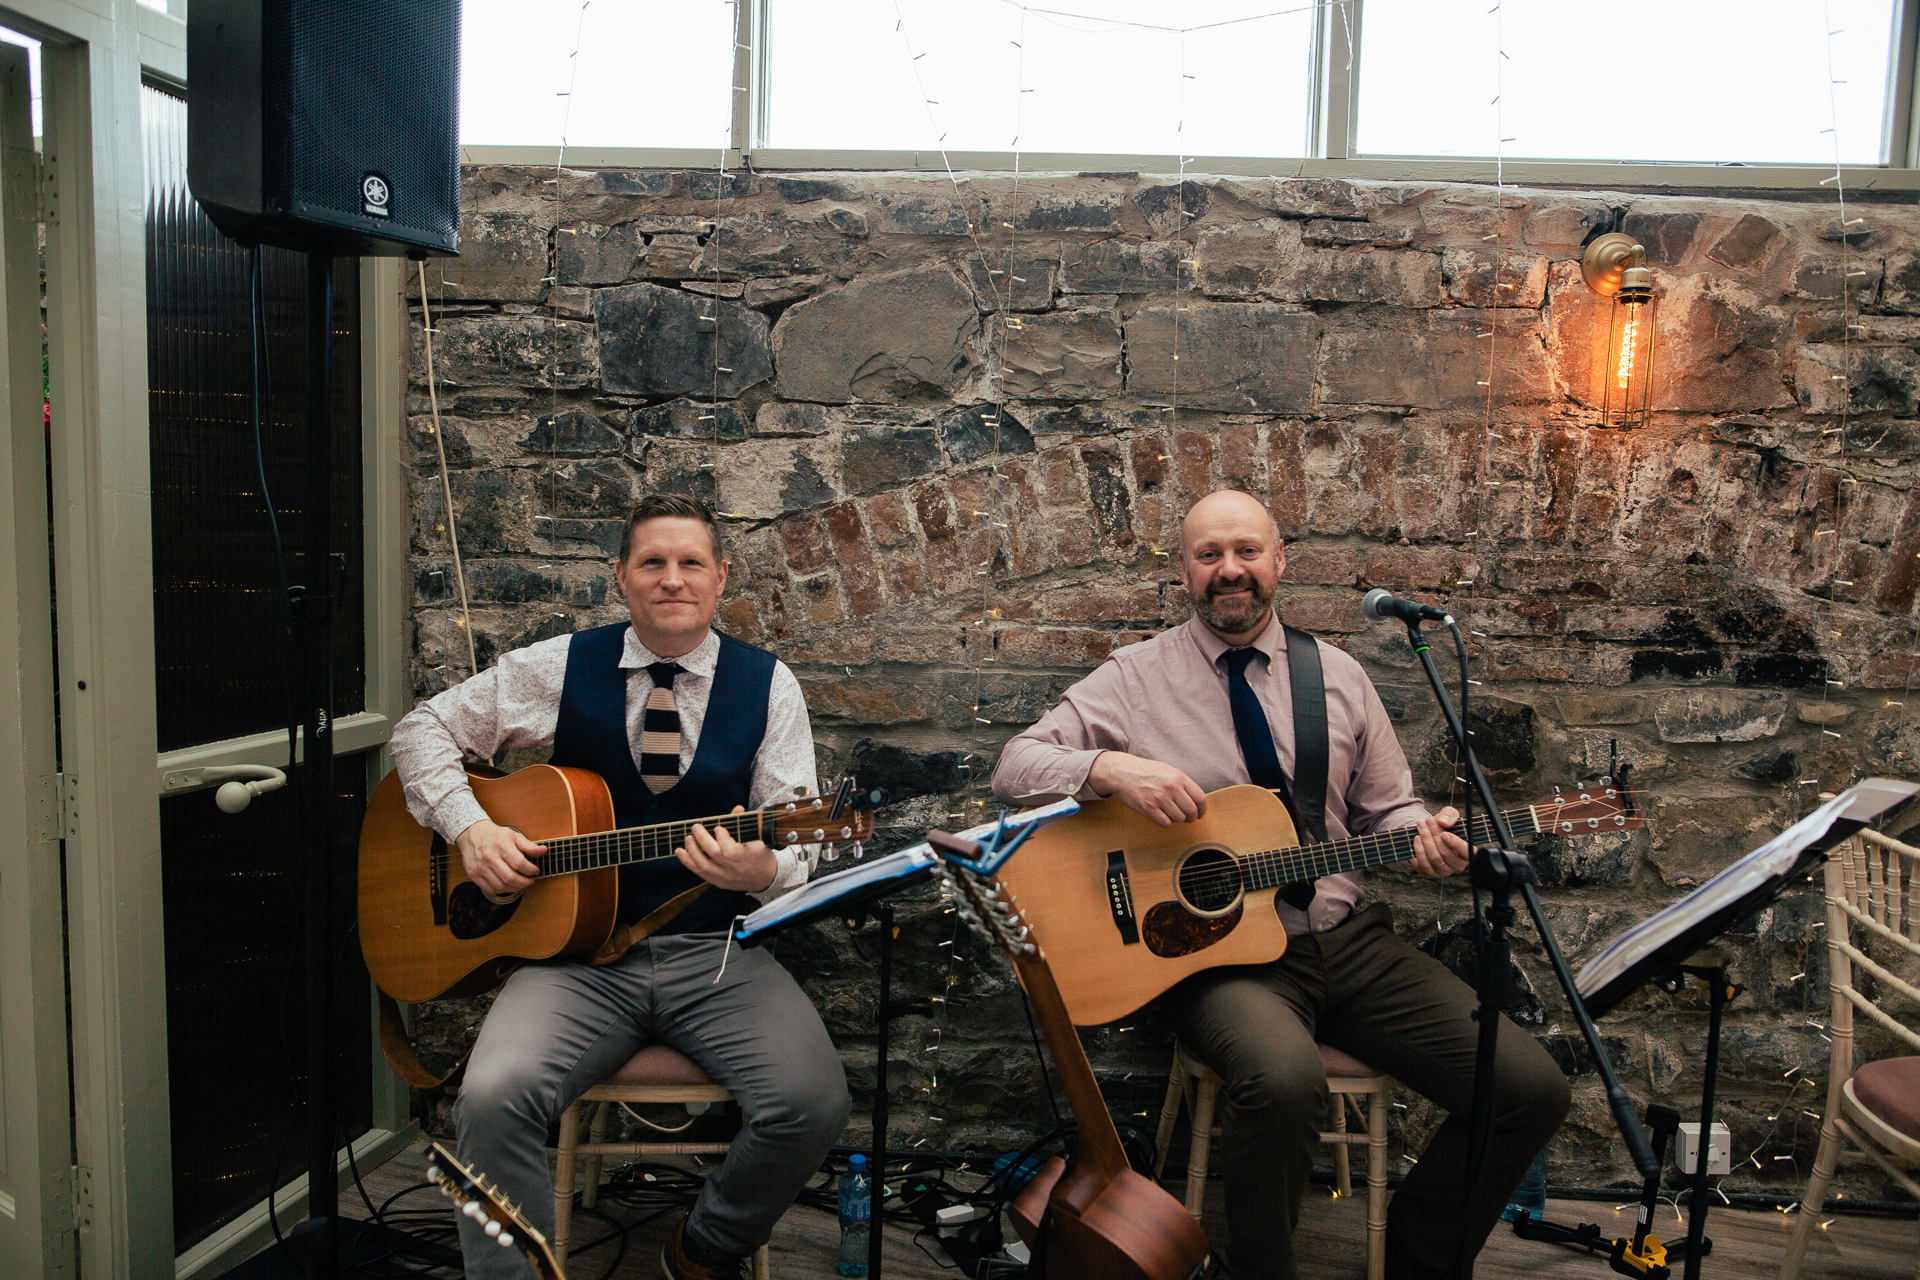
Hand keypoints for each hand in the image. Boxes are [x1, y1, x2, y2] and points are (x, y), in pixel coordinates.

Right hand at [456, 818, 545, 895]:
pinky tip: (509, 885)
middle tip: (531, 881)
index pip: (519, 863)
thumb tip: (543, 851)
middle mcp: (489, 857)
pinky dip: (502, 890)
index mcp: (501, 845)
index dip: (530, 870)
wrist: (472, 835)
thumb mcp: (514, 836)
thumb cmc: (496, 836)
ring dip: (515, 888)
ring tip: (521, 883)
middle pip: (510, 877)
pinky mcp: (474, 875)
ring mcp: (480, 867)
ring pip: (500, 886)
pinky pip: (490, 889)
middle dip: (524, 882)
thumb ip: (529, 846)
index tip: (535, 871)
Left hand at [678, 805, 778, 892]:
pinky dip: (688, 862)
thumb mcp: (757, 838)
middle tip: (695, 827)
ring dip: (693, 851)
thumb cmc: (760, 854)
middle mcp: (735, 869)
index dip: (723, 839)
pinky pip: (700, 873)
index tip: (718, 828)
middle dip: (703, 840)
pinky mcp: (718, 882)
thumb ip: (744, 824)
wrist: (765, 878)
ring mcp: (726, 877)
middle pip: (715, 855)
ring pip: (705, 866)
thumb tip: (737, 808)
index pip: (731, 850)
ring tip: (688, 838)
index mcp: (748, 857)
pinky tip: (680, 852)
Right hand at [1087, 751, 1207, 826]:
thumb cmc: (1146, 771)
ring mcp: (1159, 798)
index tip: (1200, 813)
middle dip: (1192, 818)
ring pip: (1179, 818)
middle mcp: (1170, 787)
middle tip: (1188, 818)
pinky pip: (1165, 823)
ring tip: (1171, 813)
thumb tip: (1196, 800)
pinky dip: (1165, 822)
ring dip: (1177, 819)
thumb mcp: (1168, 770)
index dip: (1203, 809)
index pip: (1200, 798)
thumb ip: (1182, 783)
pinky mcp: (1148, 808)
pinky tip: (1161, 815)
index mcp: (1178, 777)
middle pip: (1191, 811)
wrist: (1124, 772)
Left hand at [1410, 806, 1470, 878]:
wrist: (1430, 834)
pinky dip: (1419, 850)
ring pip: (1434, 858)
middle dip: (1435, 835)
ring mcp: (1443, 871)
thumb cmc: (1444, 827)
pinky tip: (1417, 838)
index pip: (1466, 852)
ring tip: (1421, 827)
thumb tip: (1443, 822)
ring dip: (1426, 840)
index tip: (1445, 834)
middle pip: (1446, 853)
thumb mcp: (1449, 816)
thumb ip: (1449, 815)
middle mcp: (1457, 865)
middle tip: (1428, 821)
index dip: (1456, 844)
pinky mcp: (1429, 873)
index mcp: (1467, 853)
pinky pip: (1423, 864)